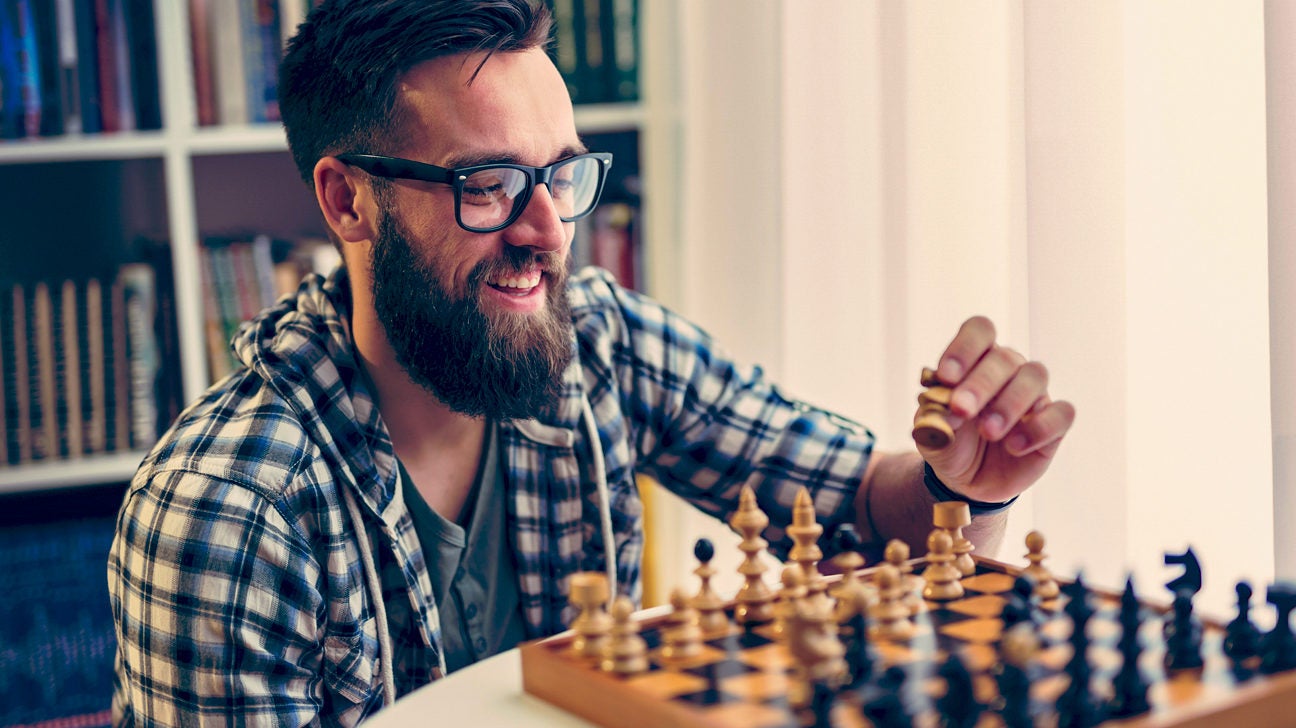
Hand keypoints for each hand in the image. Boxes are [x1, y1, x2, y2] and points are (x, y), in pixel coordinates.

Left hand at [917, 316, 1074, 502]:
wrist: (966, 481)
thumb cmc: (950, 444)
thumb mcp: (931, 431)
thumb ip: (935, 413)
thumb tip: (948, 405)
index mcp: (976, 360)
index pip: (979, 331)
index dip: (963, 348)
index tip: (945, 376)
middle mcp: (1008, 370)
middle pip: (1005, 358)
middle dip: (981, 384)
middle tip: (962, 410)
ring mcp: (1034, 395)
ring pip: (1035, 377)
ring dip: (1009, 403)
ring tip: (988, 432)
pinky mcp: (1053, 425)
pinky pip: (1062, 414)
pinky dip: (1039, 428)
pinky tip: (1014, 447)